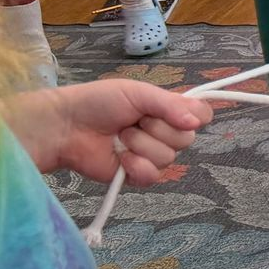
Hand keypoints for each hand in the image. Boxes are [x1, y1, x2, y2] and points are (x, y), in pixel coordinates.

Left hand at [0, 81, 209, 184]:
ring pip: (168, 157)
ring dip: (141, 146)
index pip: (202, 115)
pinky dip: (137, 167)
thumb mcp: (137, 93)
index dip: (196, 116)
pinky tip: (121, 159)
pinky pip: (153, 176)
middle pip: (186, 139)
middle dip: (158, 129)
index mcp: (168, 109)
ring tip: (119, 137)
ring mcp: (151, 154)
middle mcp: (164, 132)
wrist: (66, 127)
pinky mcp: (137, 175)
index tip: (179, 114)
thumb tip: (196, 122)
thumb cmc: (98, 102)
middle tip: (134, 121)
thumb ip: (170, 104)